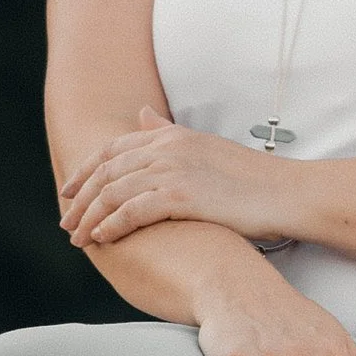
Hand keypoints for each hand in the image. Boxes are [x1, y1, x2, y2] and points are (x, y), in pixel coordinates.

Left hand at [60, 110, 294, 252]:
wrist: (288, 193)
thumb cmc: (253, 179)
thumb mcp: (206, 148)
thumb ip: (170, 134)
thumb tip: (143, 115)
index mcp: (172, 137)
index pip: (113, 150)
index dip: (85, 171)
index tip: (69, 192)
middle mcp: (168, 148)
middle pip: (106, 171)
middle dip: (80, 198)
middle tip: (66, 222)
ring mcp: (174, 170)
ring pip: (113, 192)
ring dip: (90, 217)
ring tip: (79, 239)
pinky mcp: (183, 196)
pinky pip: (132, 211)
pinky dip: (112, 225)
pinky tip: (103, 240)